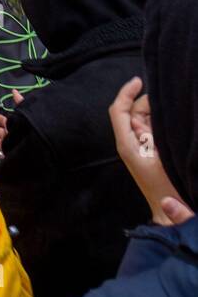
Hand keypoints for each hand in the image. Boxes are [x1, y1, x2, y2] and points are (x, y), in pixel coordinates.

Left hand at [109, 77, 193, 224]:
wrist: (172, 216)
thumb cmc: (168, 191)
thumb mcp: (165, 163)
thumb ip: (159, 142)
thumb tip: (153, 120)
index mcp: (128, 144)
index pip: (119, 111)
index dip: (126, 93)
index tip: (139, 80)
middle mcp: (132, 142)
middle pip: (135, 110)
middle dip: (149, 102)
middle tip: (170, 101)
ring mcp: (143, 146)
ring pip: (147, 117)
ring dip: (158, 111)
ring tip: (177, 108)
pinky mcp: (153, 151)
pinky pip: (155, 128)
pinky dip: (162, 121)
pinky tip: (177, 120)